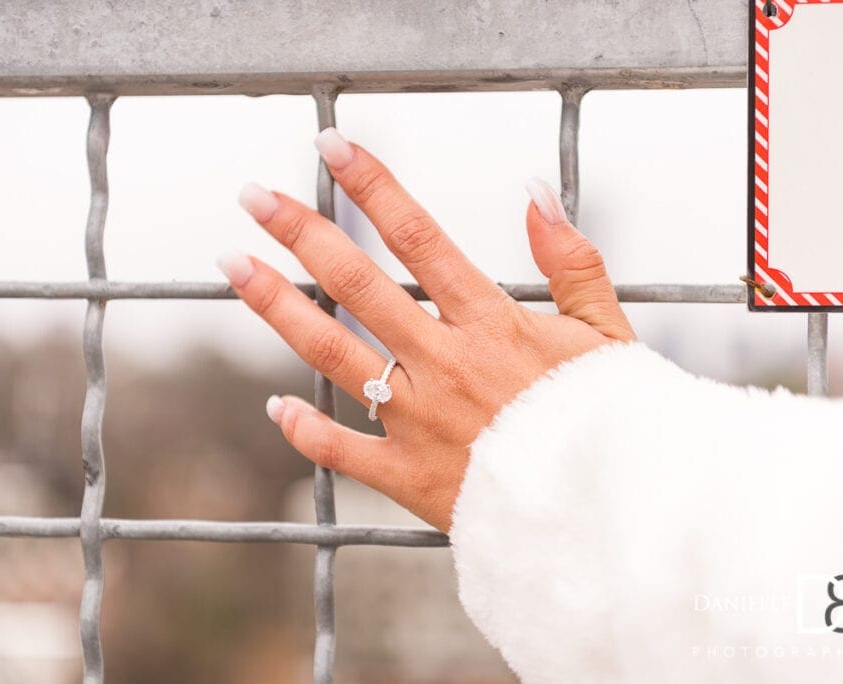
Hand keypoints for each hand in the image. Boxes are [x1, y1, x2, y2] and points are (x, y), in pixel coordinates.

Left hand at [217, 128, 635, 532]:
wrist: (608, 513)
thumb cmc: (610, 419)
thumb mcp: (607, 331)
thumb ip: (572, 261)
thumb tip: (534, 191)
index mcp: (491, 323)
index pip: (419, 237)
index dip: (372, 186)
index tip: (331, 146)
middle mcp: (444, 363)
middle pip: (357, 285)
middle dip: (301, 233)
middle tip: (253, 197)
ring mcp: (419, 421)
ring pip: (332, 353)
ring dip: (277, 306)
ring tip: (232, 264)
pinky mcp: (409, 476)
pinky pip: (342, 451)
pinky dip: (305, 430)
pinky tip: (274, 407)